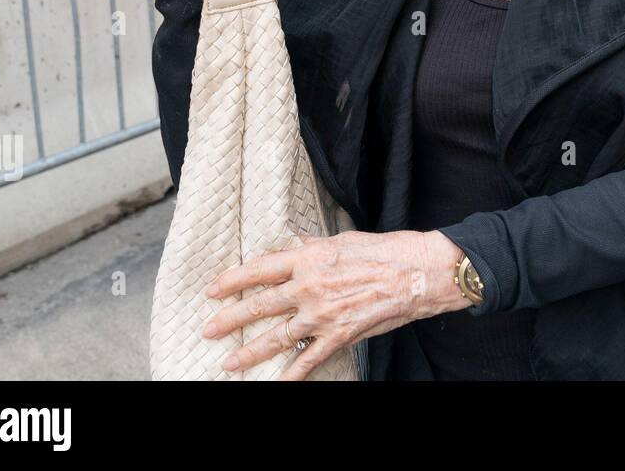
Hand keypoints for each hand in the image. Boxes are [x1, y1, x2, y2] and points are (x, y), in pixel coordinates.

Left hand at [201, 229, 467, 379]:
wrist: (416, 274)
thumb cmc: (384, 251)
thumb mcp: (342, 240)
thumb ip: (313, 247)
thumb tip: (292, 248)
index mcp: (308, 259)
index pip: (260, 270)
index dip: (233, 280)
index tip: (213, 289)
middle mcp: (308, 287)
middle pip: (259, 306)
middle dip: (229, 319)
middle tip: (208, 329)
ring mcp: (322, 315)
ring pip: (276, 337)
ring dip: (249, 351)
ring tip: (228, 362)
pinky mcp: (339, 336)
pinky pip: (308, 360)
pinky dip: (290, 375)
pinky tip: (274, 384)